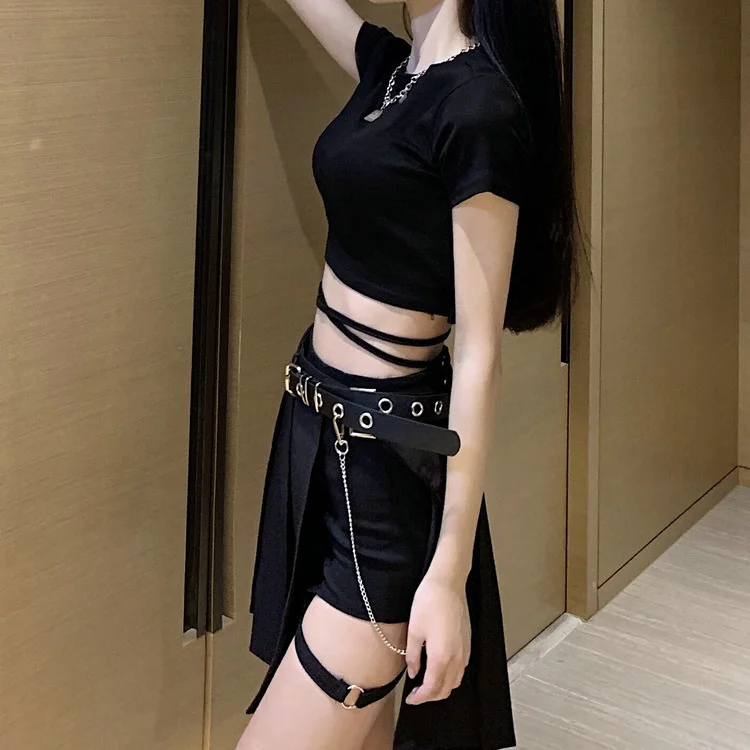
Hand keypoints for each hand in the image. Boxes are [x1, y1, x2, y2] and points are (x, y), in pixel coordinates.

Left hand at [404, 573, 470, 704]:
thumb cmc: (429, 602)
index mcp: (441, 657)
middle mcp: (457, 658)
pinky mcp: (468, 642)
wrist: (448, 584)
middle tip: (417, 694)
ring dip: (442, 687)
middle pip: (446, 689)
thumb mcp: (414, 631)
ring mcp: (465, 650)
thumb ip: (413, 656)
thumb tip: (413, 672)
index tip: (411, 699)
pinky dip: (451, 676)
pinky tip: (440, 668)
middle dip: (431, 696)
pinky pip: (461, 668)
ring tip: (427, 682)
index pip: (432, 689)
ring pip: (456, 681)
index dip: (420, 698)